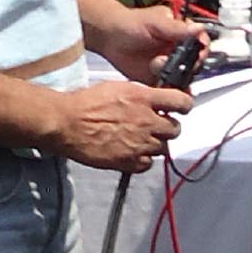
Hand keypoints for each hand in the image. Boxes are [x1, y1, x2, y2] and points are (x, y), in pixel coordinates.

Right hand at [52, 73, 189, 172]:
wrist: (67, 123)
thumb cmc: (85, 104)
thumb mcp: (117, 87)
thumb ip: (140, 94)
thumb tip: (152, 99)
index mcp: (143, 98)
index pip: (181, 102)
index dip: (184, 105)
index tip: (182, 108)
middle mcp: (146, 121)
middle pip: (175, 129)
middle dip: (169, 127)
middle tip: (158, 126)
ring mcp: (139, 144)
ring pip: (163, 148)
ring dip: (156, 145)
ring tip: (142, 140)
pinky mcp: (128, 162)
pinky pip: (148, 165)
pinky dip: (143, 161)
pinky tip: (133, 153)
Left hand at [99, 0, 202, 82]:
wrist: (109, 37)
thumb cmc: (130, 23)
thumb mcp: (155, 22)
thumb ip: (176, 28)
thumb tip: (198, 29)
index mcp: (180, 33)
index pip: (201, 43)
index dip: (202, 50)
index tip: (196, 55)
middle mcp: (177, 50)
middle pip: (193, 64)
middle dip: (185, 67)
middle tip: (169, 63)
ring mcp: (168, 66)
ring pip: (182, 78)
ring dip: (176, 79)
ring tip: (160, 72)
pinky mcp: (157, 79)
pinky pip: (168, 89)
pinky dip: (168, 92)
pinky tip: (164, 90)